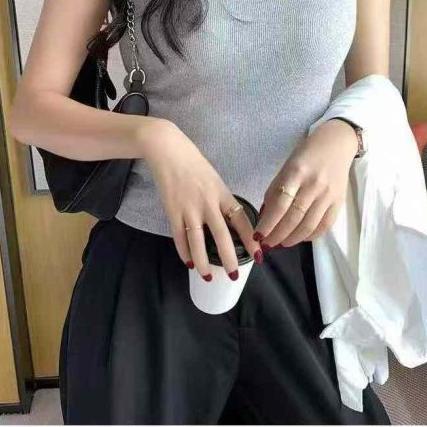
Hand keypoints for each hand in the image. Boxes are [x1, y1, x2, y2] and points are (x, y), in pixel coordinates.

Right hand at [142, 120, 262, 279]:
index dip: (250, 238)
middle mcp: (208, 202)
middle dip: (229, 257)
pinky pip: (179, 236)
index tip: (258, 254)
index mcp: (222, 193)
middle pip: (221, 235)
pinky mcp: (172, 210)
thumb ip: (221, 198)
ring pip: (197, 241)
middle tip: (234, 274)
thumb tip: (229, 220)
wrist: (168, 150)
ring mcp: (189, 208)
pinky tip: (189, 262)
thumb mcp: (214, 178)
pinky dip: (184, 251)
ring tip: (208, 276)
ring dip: (203, 261)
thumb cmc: (193, 162)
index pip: (241, 219)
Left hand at [253, 119, 358, 247]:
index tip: (257, 236)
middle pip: (294, 217)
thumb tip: (265, 217)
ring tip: (281, 243)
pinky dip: (310, 236)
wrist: (336, 144)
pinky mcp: (338, 202)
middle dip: (277, 235)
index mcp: (296, 172)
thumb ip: (275, 190)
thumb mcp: (286, 167)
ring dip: (292, 239)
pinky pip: (324, 226)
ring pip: (309, 225)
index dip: (268, 223)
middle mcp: (314, 184)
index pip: (280, 204)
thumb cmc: (306, 155)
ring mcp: (328, 194)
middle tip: (267, 244)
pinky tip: (300, 238)